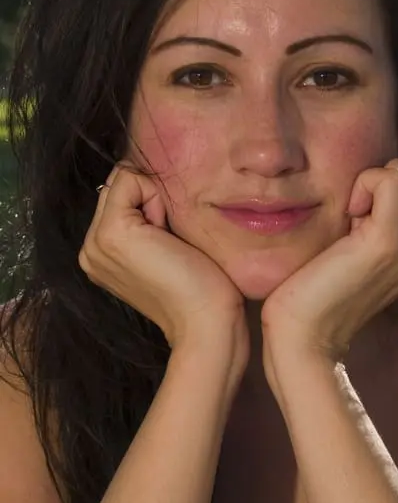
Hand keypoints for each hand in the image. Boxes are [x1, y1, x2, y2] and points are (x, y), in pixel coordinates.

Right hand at [79, 163, 247, 365]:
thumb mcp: (164, 246)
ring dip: (154, 199)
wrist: (205, 322)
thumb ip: (146, 220)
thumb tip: (150, 182)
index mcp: (99, 253)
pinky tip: (167, 234)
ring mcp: (95, 242)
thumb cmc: (199, 289)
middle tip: (170, 240)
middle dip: (149, 199)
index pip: (118, 195)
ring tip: (168, 240)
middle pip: (119, 186)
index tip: (170, 238)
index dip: (150, 201)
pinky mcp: (111, 234)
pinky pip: (130, 179)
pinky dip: (156, 196)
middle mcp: (89, 247)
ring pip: (124, 181)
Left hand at [261, 158, 397, 363]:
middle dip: (380, 183)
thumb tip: (373, 180)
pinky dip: (364, 184)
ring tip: (349, 221)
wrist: (305, 335)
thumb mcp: (357, 247)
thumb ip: (377, 217)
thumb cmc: (318, 288)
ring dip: (370, 184)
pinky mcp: (388, 242)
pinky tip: (347, 215)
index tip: (357, 218)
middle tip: (351, 220)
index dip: (385, 187)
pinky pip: (391, 179)